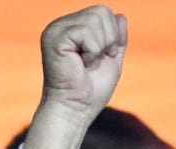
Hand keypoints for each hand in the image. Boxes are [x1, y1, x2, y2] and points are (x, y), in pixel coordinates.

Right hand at [23, 6, 128, 148]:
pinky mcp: (54, 38)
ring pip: (96, 18)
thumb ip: (116, 39)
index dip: (113, 35)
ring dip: (100, 46)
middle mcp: (61, 25)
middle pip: (102, 11)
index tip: (103, 56)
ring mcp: (56, 29)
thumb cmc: (91, 91)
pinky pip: (87, 32)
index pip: (103, 12)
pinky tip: (81, 64)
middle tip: (95, 60)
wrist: (76, 110)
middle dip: (109, 39)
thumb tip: (121, 15)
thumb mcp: (111, 61)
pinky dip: (92, 52)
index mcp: (72, 28)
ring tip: (87, 63)